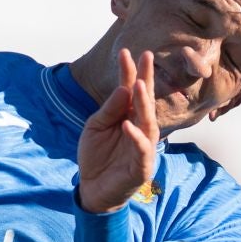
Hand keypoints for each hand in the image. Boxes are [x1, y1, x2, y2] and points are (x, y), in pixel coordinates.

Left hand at [77, 49, 157, 213]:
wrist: (92, 190)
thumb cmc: (96, 157)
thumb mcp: (95, 127)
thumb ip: (109, 110)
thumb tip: (123, 89)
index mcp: (127, 117)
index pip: (131, 91)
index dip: (130, 72)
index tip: (127, 52)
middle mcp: (139, 129)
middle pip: (145, 102)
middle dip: (146, 80)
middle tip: (147, 57)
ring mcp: (142, 148)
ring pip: (148, 124)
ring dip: (144, 104)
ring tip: (139, 86)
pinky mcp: (141, 168)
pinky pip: (142, 151)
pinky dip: (136, 138)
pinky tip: (127, 124)